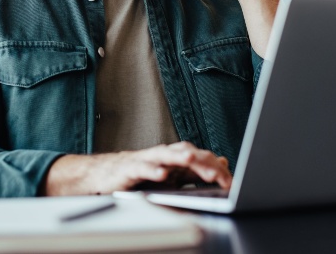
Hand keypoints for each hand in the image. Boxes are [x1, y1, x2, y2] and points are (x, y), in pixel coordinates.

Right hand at [43, 141, 231, 195]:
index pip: (200, 159)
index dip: (216, 169)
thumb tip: (222, 162)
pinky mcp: (130, 168)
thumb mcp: (172, 176)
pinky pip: (142, 168)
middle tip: (219, 175)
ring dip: (179, 157)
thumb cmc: (140, 175)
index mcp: (175, 158)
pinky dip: (152, 170)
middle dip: (203, 163)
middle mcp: (163, 155)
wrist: (105, 175)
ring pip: (165, 155)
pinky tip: (161, 175)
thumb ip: (196, 170)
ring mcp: (146, 160)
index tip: (230, 182)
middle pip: (187, 153)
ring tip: (191, 161)